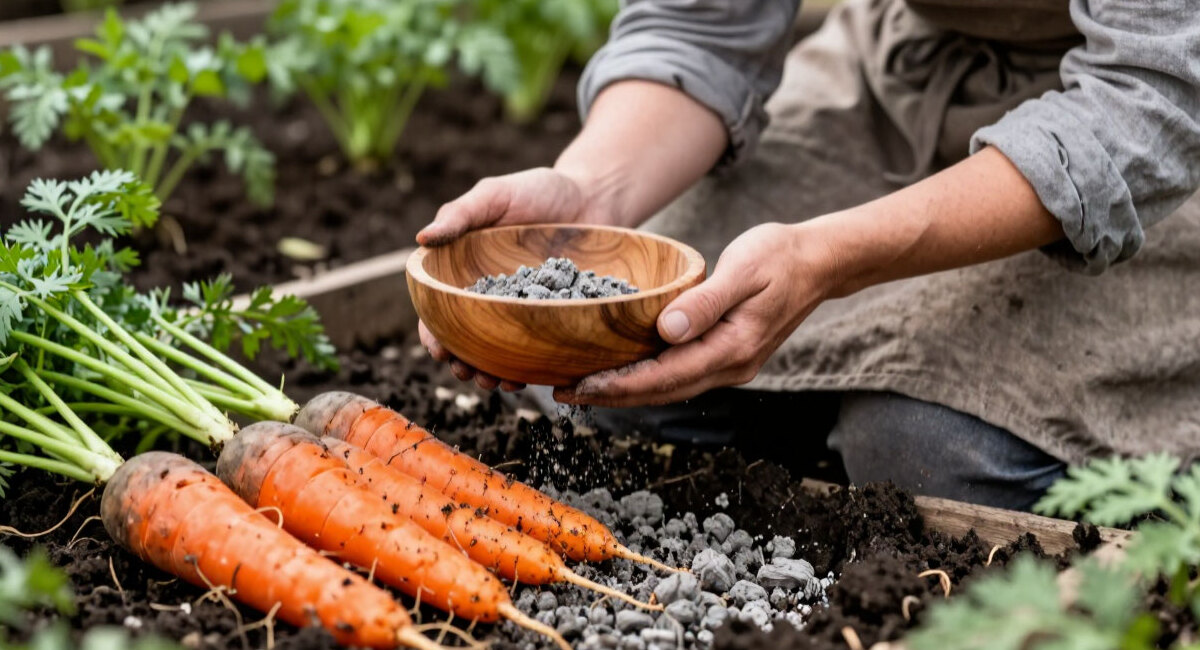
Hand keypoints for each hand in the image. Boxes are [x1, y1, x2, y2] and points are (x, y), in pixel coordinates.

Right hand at [417, 167, 612, 390]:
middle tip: (470, 374)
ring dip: (493, 373)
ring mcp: (521, 310)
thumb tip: (421, 239)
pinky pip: (537, 347)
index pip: (438, 309)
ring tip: (500, 383)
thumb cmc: (539, 190)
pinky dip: (530, 365)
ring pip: (498, 351)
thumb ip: (460, 214)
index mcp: (464, 272)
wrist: (594, 197)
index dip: (433, 332)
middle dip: (462, 363)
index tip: (439, 349)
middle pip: (465, 340)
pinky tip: (531, 376)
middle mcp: (488, 297)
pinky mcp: (552, 317)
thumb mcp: (496, 195)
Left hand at [552, 222, 838, 406]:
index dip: (617, 385)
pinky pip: (678, 375)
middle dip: (610, 396)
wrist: (819, 262)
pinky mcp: (726, 355)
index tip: (578, 386)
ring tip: (581, 388)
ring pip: (668, 388)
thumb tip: (667, 330)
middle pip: (660, 392)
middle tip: (562, 394)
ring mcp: (730, 365)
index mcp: (732, 348)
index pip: (664, 377)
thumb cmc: (780, 256)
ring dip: (624, 392)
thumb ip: (705, 302)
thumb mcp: (743, 270)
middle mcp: (731, 366)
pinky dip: (645, 378)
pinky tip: (619, 371)